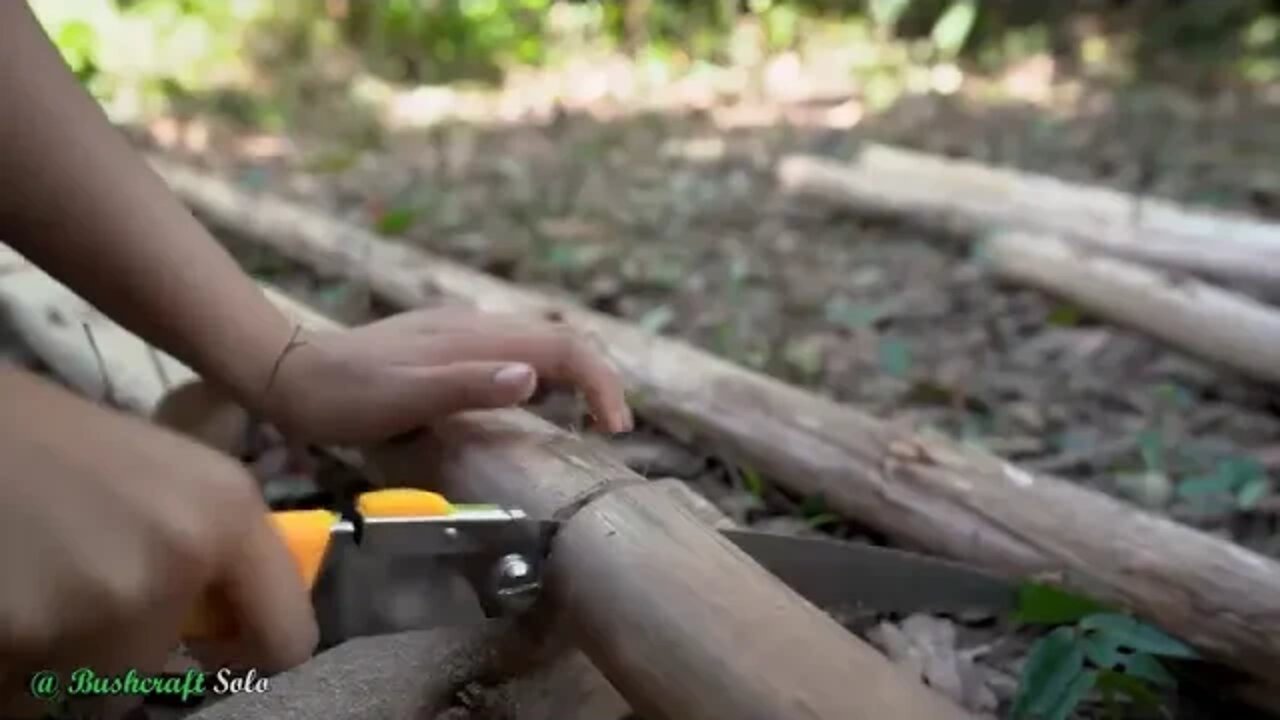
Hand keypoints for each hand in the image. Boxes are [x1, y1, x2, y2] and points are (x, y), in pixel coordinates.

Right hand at [0, 367, 316, 715]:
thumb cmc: (37, 434)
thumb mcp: (158, 468)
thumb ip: (207, 543)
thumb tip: (229, 618)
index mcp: (223, 510)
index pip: (286, 638)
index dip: (247, 652)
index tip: (213, 651)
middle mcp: (175, 563)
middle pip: (154, 673)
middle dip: (112, 651)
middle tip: (66, 592)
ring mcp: (95, 608)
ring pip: (81, 691)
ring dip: (48, 664)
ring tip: (23, 589)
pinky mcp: (18, 641)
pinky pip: (19, 694)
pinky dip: (7, 667)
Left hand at [260, 307, 633, 444]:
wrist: (290, 373)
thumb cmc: (342, 398)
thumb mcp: (401, 400)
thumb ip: (466, 386)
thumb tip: (532, 379)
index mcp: (473, 337)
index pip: (562, 346)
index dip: (599, 382)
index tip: (614, 430)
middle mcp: (475, 325)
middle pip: (560, 337)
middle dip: (598, 377)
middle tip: (611, 429)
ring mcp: (461, 330)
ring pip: (539, 340)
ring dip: (574, 373)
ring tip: (586, 419)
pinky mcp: (448, 343)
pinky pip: (515, 349)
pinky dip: (544, 372)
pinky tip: (532, 401)